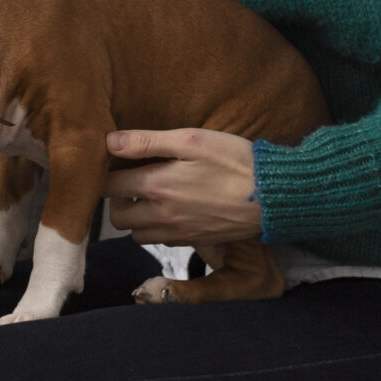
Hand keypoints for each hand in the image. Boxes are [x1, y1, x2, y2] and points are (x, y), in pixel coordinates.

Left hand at [104, 128, 261, 247]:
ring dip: (136, 218)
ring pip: (137, 234)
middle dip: (116, 200)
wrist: (275, 195)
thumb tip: (109, 141)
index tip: (113, 163)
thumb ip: (147, 142)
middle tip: (130, 181)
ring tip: (150, 196)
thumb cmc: (235, 160)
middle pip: (117, 217)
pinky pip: (162, 241)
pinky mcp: (196, 241)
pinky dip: (158, 229)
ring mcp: (179, 232)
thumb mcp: (191, 139)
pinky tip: (173, 209)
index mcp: (156, 186)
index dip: (105, 174)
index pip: (109, 187)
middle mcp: (163, 215)